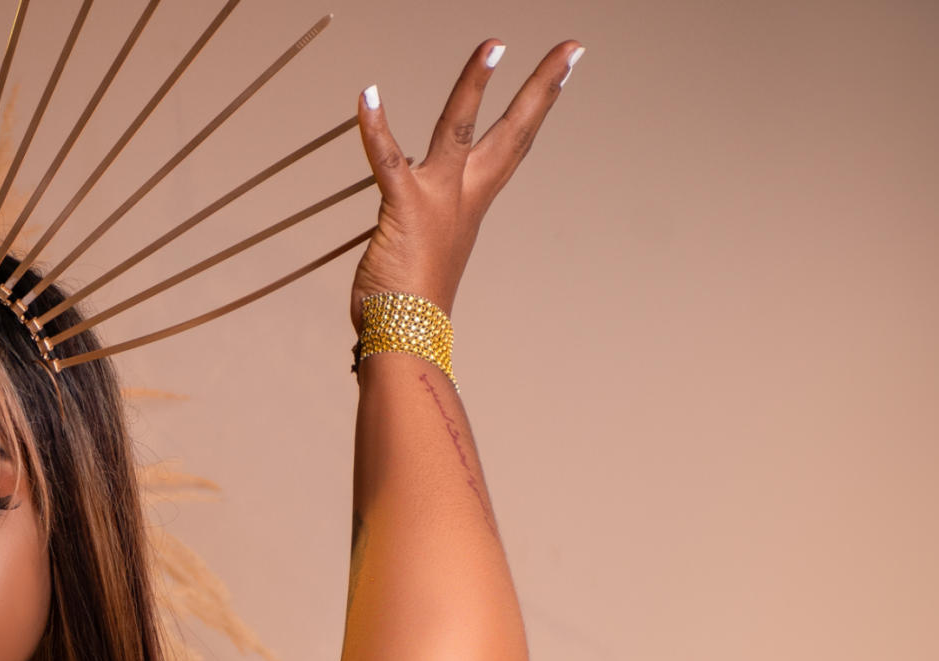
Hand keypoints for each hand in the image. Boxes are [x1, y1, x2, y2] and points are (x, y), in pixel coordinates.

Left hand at [348, 38, 583, 327]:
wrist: (406, 338)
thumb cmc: (410, 304)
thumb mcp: (428, 251)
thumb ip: (426, 226)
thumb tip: (416, 226)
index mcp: (473, 203)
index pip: (515, 144)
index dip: (539, 103)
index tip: (563, 68)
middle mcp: (463, 196)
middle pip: (513, 132)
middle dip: (541, 86)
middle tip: (570, 48)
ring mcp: (437, 199)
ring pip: (459, 129)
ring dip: (475, 84)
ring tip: (494, 44)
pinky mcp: (402, 207)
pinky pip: (388, 159)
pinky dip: (375, 127)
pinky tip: (367, 94)